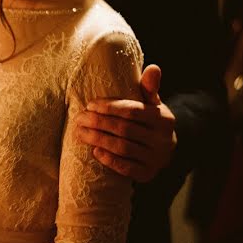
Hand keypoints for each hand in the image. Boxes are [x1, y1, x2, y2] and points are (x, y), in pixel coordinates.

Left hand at [75, 64, 176, 181]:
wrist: (164, 150)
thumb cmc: (150, 121)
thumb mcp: (152, 104)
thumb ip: (149, 88)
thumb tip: (154, 68)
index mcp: (163, 119)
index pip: (133, 111)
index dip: (109, 107)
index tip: (89, 105)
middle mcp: (163, 140)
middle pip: (124, 129)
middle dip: (98, 123)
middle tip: (79, 118)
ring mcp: (157, 159)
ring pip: (122, 148)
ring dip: (97, 139)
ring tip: (79, 132)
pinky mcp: (148, 175)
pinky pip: (126, 168)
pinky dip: (109, 159)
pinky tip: (95, 151)